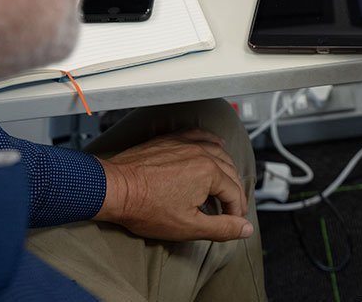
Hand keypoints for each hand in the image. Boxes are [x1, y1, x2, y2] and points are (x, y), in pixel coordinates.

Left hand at [94, 128, 253, 241]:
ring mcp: (186, 143)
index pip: (234, 193)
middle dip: (234, 192)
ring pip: (219, 151)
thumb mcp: (188, 226)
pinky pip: (200, 134)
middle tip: (231, 209)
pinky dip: (212, 141)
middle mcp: (202, 153)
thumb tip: (245, 228)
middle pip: (230, 171)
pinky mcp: (172, 139)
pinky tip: (215, 145)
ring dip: (227, 168)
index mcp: (209, 172)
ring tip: (227, 183)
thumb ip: (221, 227)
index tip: (232, 222)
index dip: (236, 211)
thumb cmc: (145, 207)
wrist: (115, 189)